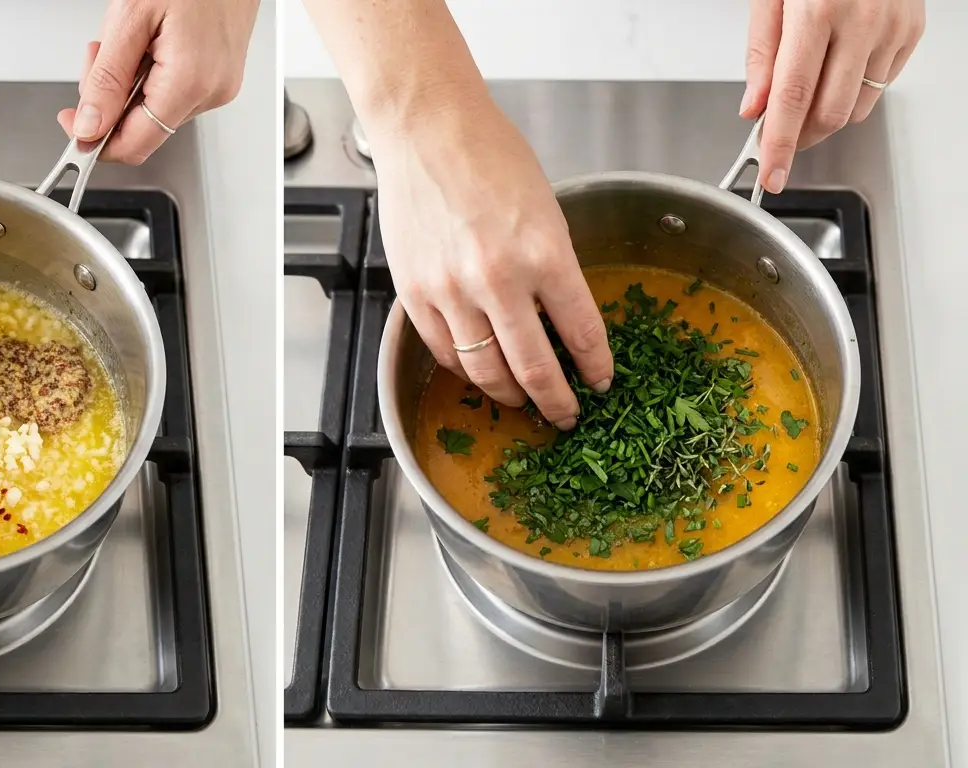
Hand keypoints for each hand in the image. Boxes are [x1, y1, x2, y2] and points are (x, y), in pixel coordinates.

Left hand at [56, 0, 258, 164]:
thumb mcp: (130, 19)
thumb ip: (107, 79)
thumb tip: (89, 126)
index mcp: (189, 82)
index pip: (135, 144)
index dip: (96, 141)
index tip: (73, 123)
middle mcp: (211, 93)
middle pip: (142, 127)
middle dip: (109, 98)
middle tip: (100, 53)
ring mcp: (220, 87)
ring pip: (155, 109)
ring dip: (129, 83)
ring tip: (132, 37)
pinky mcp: (221, 78)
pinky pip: (173, 92)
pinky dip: (150, 75)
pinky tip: (151, 43)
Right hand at [367, 97, 613, 429]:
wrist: (427, 130)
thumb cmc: (488, 154)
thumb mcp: (546, 209)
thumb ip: (553, 266)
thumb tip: (559, 318)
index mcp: (544, 254)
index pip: (582, 333)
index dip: (596, 368)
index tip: (601, 382)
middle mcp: (498, 280)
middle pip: (534, 369)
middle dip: (556, 402)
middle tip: (567, 415)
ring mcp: (450, 291)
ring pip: (485, 371)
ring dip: (509, 394)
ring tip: (522, 400)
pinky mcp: (414, 293)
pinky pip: (444, 351)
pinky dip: (465, 370)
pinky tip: (479, 370)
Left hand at [741, 0, 923, 193]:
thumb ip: (761, 54)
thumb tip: (754, 107)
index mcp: (817, 12)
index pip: (792, 99)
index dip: (779, 145)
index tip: (771, 175)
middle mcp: (862, 22)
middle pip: (829, 113)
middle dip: (800, 137)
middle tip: (778, 135)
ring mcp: (894, 28)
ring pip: (858, 107)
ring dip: (826, 116)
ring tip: (807, 93)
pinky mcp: (912, 31)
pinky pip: (881, 85)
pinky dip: (853, 91)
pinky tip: (838, 67)